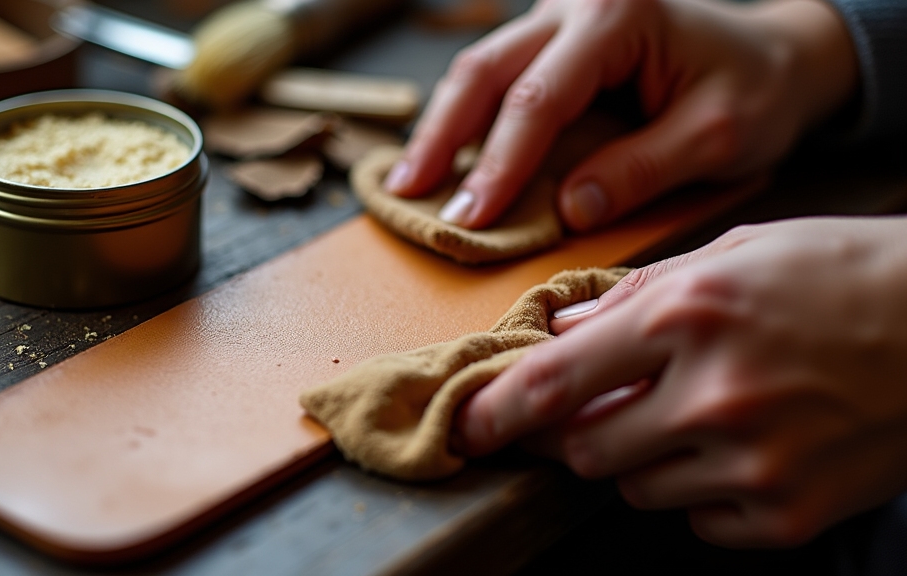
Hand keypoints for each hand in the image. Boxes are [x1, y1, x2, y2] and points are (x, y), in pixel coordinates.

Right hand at [385, 0, 856, 230]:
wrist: (773, 55)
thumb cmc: (755, 90)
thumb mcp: (718, 136)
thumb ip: (642, 170)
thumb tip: (566, 209)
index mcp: (618, 16)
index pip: (539, 98)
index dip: (499, 164)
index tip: (471, 220)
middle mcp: (576, 5)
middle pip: (485, 70)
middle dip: (441, 137)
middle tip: (408, 195)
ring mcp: (559, 16)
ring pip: (479, 68)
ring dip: (440, 127)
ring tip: (407, 183)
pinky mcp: (552, 39)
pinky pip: (495, 76)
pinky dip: (463, 119)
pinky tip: (441, 157)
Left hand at [454, 217, 906, 546]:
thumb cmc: (840, 273)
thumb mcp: (731, 253)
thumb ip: (634, 295)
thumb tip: (563, 329)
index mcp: (687, 317)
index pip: (553, 383)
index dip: (496, 412)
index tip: (470, 427)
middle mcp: (712, 396)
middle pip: (584, 450)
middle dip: (573, 432)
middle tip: (595, 407)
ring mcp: (752, 464)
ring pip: (635, 487)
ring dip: (639, 456)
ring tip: (690, 413)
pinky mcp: (786, 514)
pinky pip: (697, 519)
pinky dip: (697, 488)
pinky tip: (737, 446)